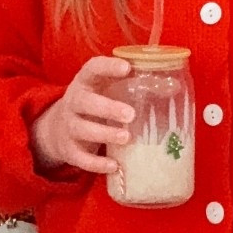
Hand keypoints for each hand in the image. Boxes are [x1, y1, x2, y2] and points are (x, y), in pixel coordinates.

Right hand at [30, 56, 135, 176]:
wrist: (58, 130)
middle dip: (107, 108)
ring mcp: (69, 127)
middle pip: (85, 102)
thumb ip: (129, 85)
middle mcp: (74, 102)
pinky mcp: (69, 150)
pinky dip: (97, 164)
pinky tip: (114, 165)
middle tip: (131, 114)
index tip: (127, 68)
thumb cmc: (94, 104)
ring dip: (105, 134)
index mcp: (85, 83)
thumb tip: (174, 86)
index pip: (92, 69)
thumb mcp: (104, 90)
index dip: (108, 67)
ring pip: (82, 130)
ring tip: (126, 137)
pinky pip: (81, 158)